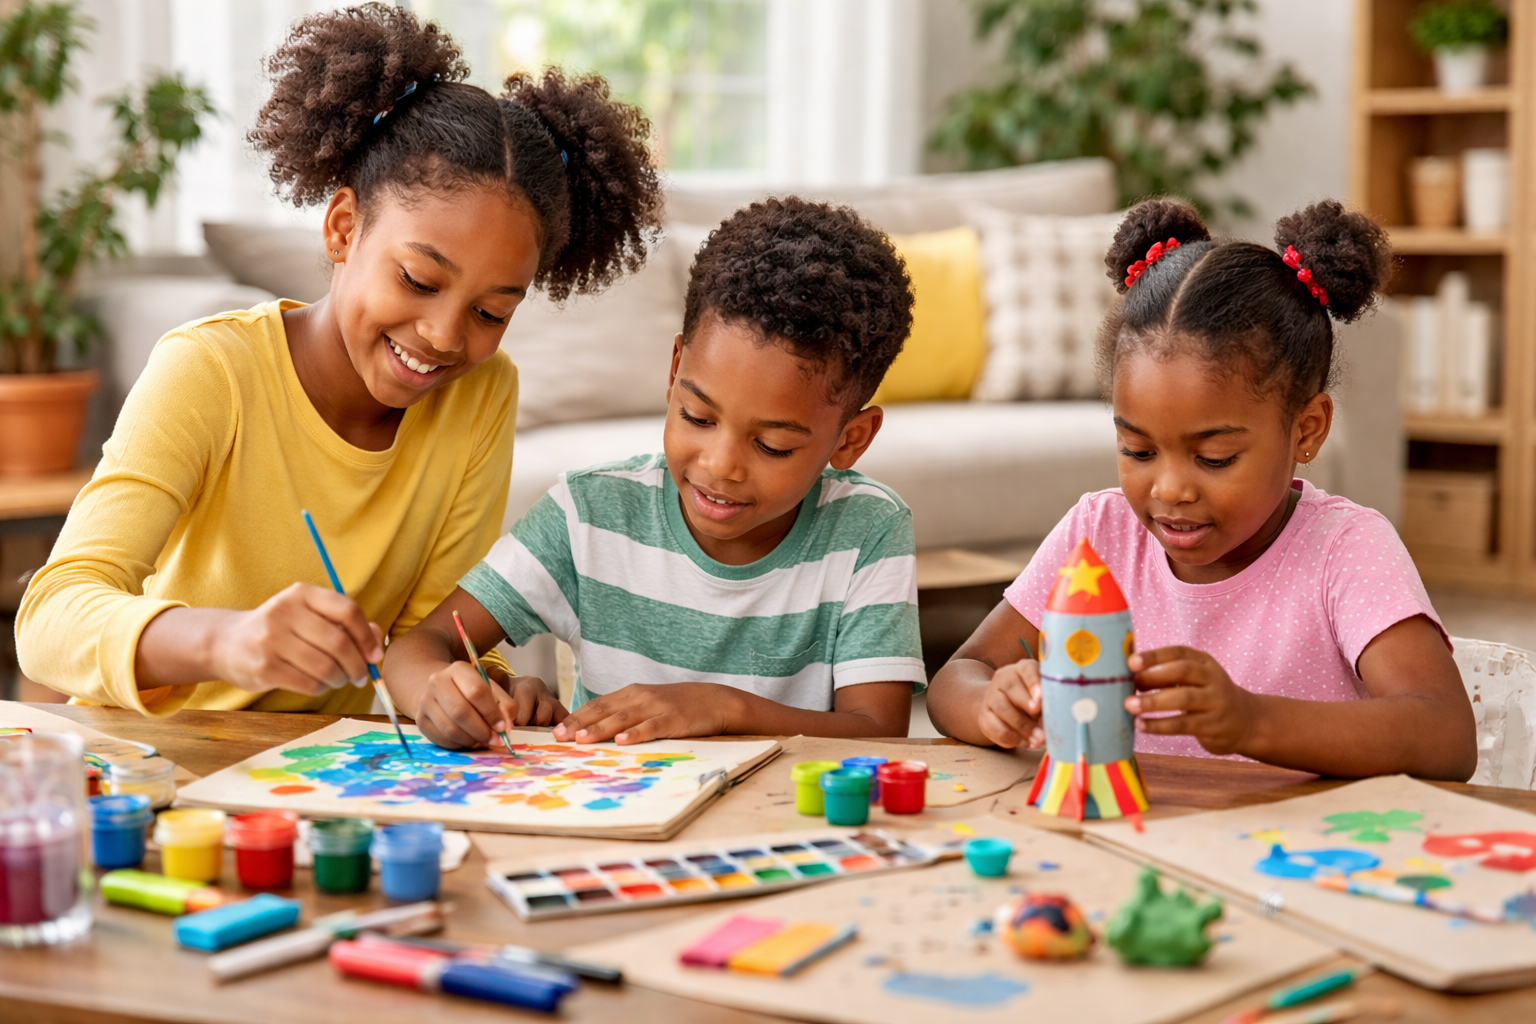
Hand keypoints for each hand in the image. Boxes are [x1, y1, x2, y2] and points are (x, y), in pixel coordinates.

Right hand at [210, 582, 383, 695]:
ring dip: (340, 678)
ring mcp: (271, 640)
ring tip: (339, 680)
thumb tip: (376, 642)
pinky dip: (322, 687)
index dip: (366, 635)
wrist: (227, 642)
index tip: (374, 654)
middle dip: (357, 665)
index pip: (347, 610)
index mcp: (301, 593)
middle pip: (339, 642)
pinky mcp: (264, 667)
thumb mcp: (309, 615)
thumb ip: (344, 623)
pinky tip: (320, 684)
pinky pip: (308, 683)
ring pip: (325, 666)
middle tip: (360, 676)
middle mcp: (284, 612)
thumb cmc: (281, 629)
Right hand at [417, 667, 567, 749]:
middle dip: (481, 730)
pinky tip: (468, 740)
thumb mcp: (492, 690)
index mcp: (459, 669)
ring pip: (450, 729)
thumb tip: (506, 727)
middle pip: (461, 712)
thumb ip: (505, 706)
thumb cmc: (471, 690)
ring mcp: (425, 701)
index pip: (476, 692)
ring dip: (471, 740)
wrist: (441, 689)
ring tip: (482, 741)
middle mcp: (437, 682)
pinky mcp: (420, 720)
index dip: (492, 713)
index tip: (502, 727)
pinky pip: (441, 739)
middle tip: (494, 740)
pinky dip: (458, 744)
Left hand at [552, 683, 736, 744]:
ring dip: (600, 728)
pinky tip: (622, 741)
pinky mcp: (673, 719)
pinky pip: (652, 727)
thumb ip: (624, 714)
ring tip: (581, 738)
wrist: (714, 700)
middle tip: (559, 737)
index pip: (597, 705)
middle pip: (604, 710)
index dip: (575, 717)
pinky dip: (636, 733)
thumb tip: (595, 732)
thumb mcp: (647, 705)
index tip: (555, 731)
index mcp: (631, 694)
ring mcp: (656, 707)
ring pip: (623, 718)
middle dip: (579, 723)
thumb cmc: (677, 706)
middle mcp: (640, 697)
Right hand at [977, 658, 1043, 748]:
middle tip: (1042, 722)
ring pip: (1002, 709)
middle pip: (1012, 689)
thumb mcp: (1041, 696)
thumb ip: (1047, 703)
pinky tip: (1025, 743)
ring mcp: (991, 696)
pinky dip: (1011, 737)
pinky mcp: (984, 715)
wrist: (1001, 706)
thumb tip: (1056, 719)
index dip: (1034, 683)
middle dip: (1028, 707)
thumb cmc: (1030, 700)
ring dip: (1022, 726)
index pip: (1027, 670)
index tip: (1041, 698)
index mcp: (1022, 669)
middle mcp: (1003, 679)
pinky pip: (994, 726)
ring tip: (1038, 740)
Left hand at [1126, 646, 1258, 754]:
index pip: (1178, 652)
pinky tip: (1141, 725)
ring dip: (1153, 702)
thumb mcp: (1194, 678)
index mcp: (1204, 662)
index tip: (1131, 662)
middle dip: (1154, 676)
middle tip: (1130, 685)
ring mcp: (1216, 702)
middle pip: (1183, 671)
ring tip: (1129, 705)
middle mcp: (1213, 678)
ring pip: (1184, 699)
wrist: (1246, 722)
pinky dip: (1159, 725)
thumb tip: (1125, 669)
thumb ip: (1165, 672)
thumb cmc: (1206, 696)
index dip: (1154, 656)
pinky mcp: (1213, 726)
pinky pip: (1183, 725)